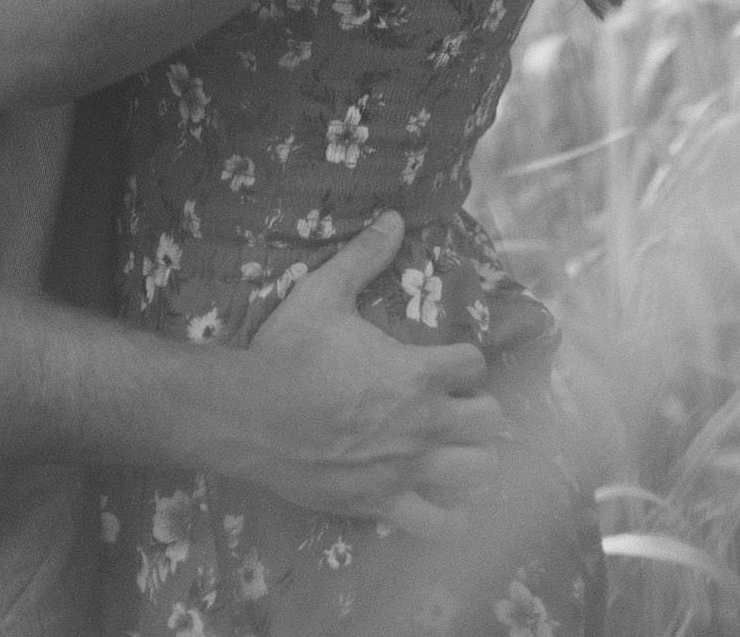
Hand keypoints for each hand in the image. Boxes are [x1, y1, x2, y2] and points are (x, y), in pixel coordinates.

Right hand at [240, 213, 505, 535]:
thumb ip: (365, 255)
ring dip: (474, 460)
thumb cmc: (290, 350)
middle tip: (456, 405)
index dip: (464, 359)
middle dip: (479, 409)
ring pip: (478, 474)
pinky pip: (438, 524)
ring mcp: (408, 470)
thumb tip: (395, 216)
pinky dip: (449, 517)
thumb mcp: (325, 291)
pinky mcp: (384, 505)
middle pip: (490, 421)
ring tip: (457, 451)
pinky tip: (444, 504)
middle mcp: (425, 424)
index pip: (474, 364)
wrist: (250, 415)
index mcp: (418, 372)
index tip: (447, 361)